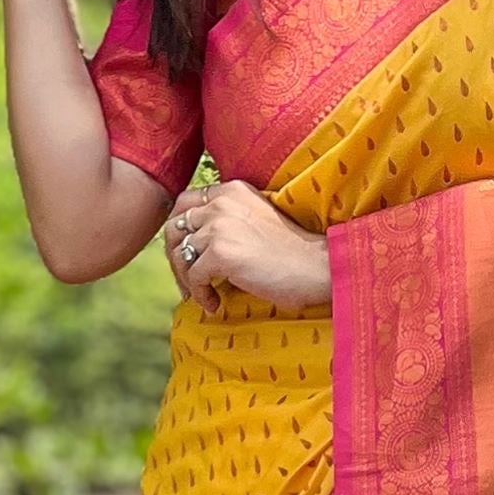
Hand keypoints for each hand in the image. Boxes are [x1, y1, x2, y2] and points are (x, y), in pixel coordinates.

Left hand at [164, 178, 331, 317]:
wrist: (318, 266)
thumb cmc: (293, 252)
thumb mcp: (256, 220)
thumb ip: (227, 219)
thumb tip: (194, 244)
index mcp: (230, 190)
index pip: (184, 203)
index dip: (180, 232)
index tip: (188, 256)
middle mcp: (221, 202)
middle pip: (174, 228)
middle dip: (176, 258)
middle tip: (188, 282)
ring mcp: (220, 225)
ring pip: (180, 254)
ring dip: (187, 280)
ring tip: (204, 295)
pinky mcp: (221, 252)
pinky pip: (194, 277)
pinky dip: (200, 294)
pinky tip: (215, 304)